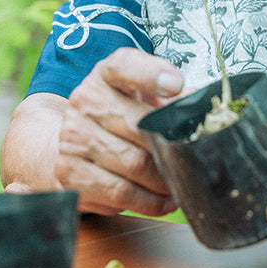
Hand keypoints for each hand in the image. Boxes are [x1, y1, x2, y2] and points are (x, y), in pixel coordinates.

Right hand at [54, 47, 183, 215]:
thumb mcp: (145, 98)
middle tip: (192, 161)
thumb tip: (197, 104)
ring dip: (164, 179)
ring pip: (133, 163)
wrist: (76, 142)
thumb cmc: (123, 117)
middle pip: (138, 125)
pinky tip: (162, 199)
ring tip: (180, 183)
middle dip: (171, 147)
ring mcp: (72, 137)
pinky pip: (120, 193)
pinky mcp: (69, 173)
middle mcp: (85, 100)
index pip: (124, 66)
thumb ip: (172, 100)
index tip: (176, 84)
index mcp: (106, 75)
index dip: (150, 74)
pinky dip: (149, 201)